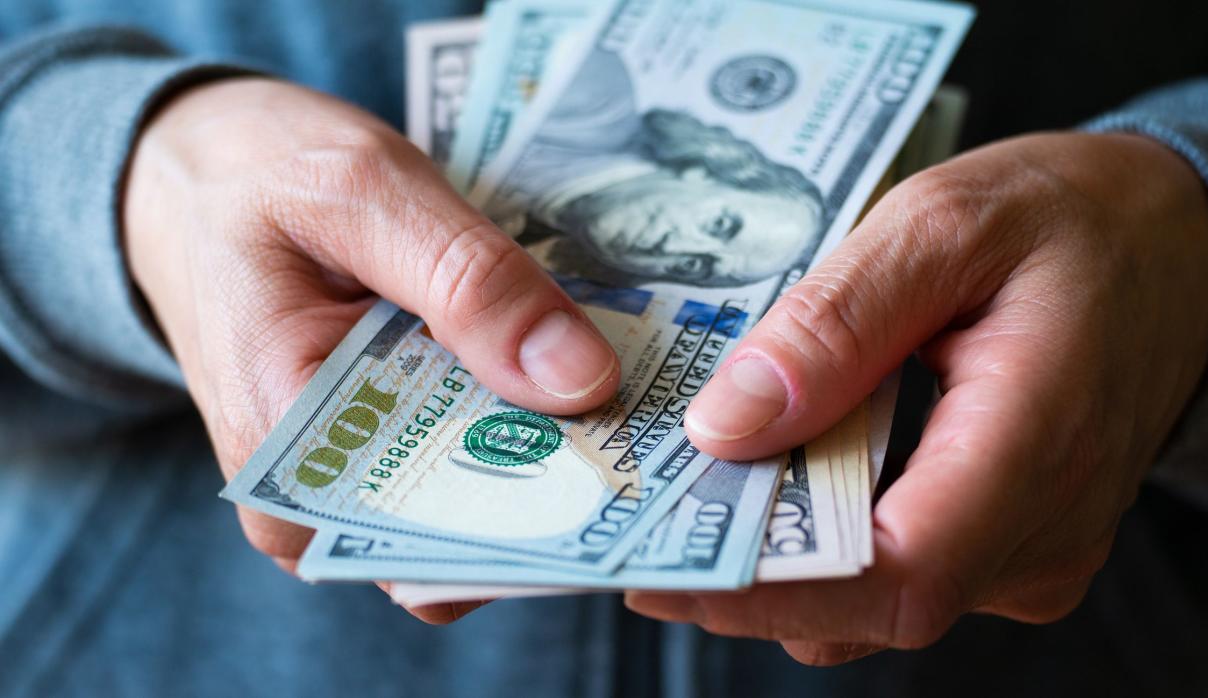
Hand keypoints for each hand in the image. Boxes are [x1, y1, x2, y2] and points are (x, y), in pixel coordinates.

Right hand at [123, 78, 618, 616]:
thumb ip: (465, 282)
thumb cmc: (263, 178)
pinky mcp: (376, 460)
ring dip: (555, 456)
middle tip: (653, 423)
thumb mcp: (365, 193)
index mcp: (283, 441)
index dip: (544, 504)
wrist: (203, 183)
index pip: (433, 524)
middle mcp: (308, 497)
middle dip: (562, 480)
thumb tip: (580, 381)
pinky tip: (571, 384)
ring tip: (622, 395)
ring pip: (475, 506)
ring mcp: (343, 487)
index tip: (638, 466)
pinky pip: (464, 468)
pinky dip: (523, 432)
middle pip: (464, 527)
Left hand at [627, 132, 1207, 663]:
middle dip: (745, 572)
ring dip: (777, 554)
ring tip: (691, 488)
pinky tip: (775, 473)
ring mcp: (1030, 549)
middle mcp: (1041, 531)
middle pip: (869, 601)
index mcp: (1035, 446)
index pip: (895, 575)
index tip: (660, 571)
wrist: (1171, 244)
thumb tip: (727, 424)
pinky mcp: (1010, 542)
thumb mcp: (944, 227)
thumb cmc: (1068, 220)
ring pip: (876, 595)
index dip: (767, 591)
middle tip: (643, 516)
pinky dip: (823, 535)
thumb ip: (837, 325)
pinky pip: (900, 565)